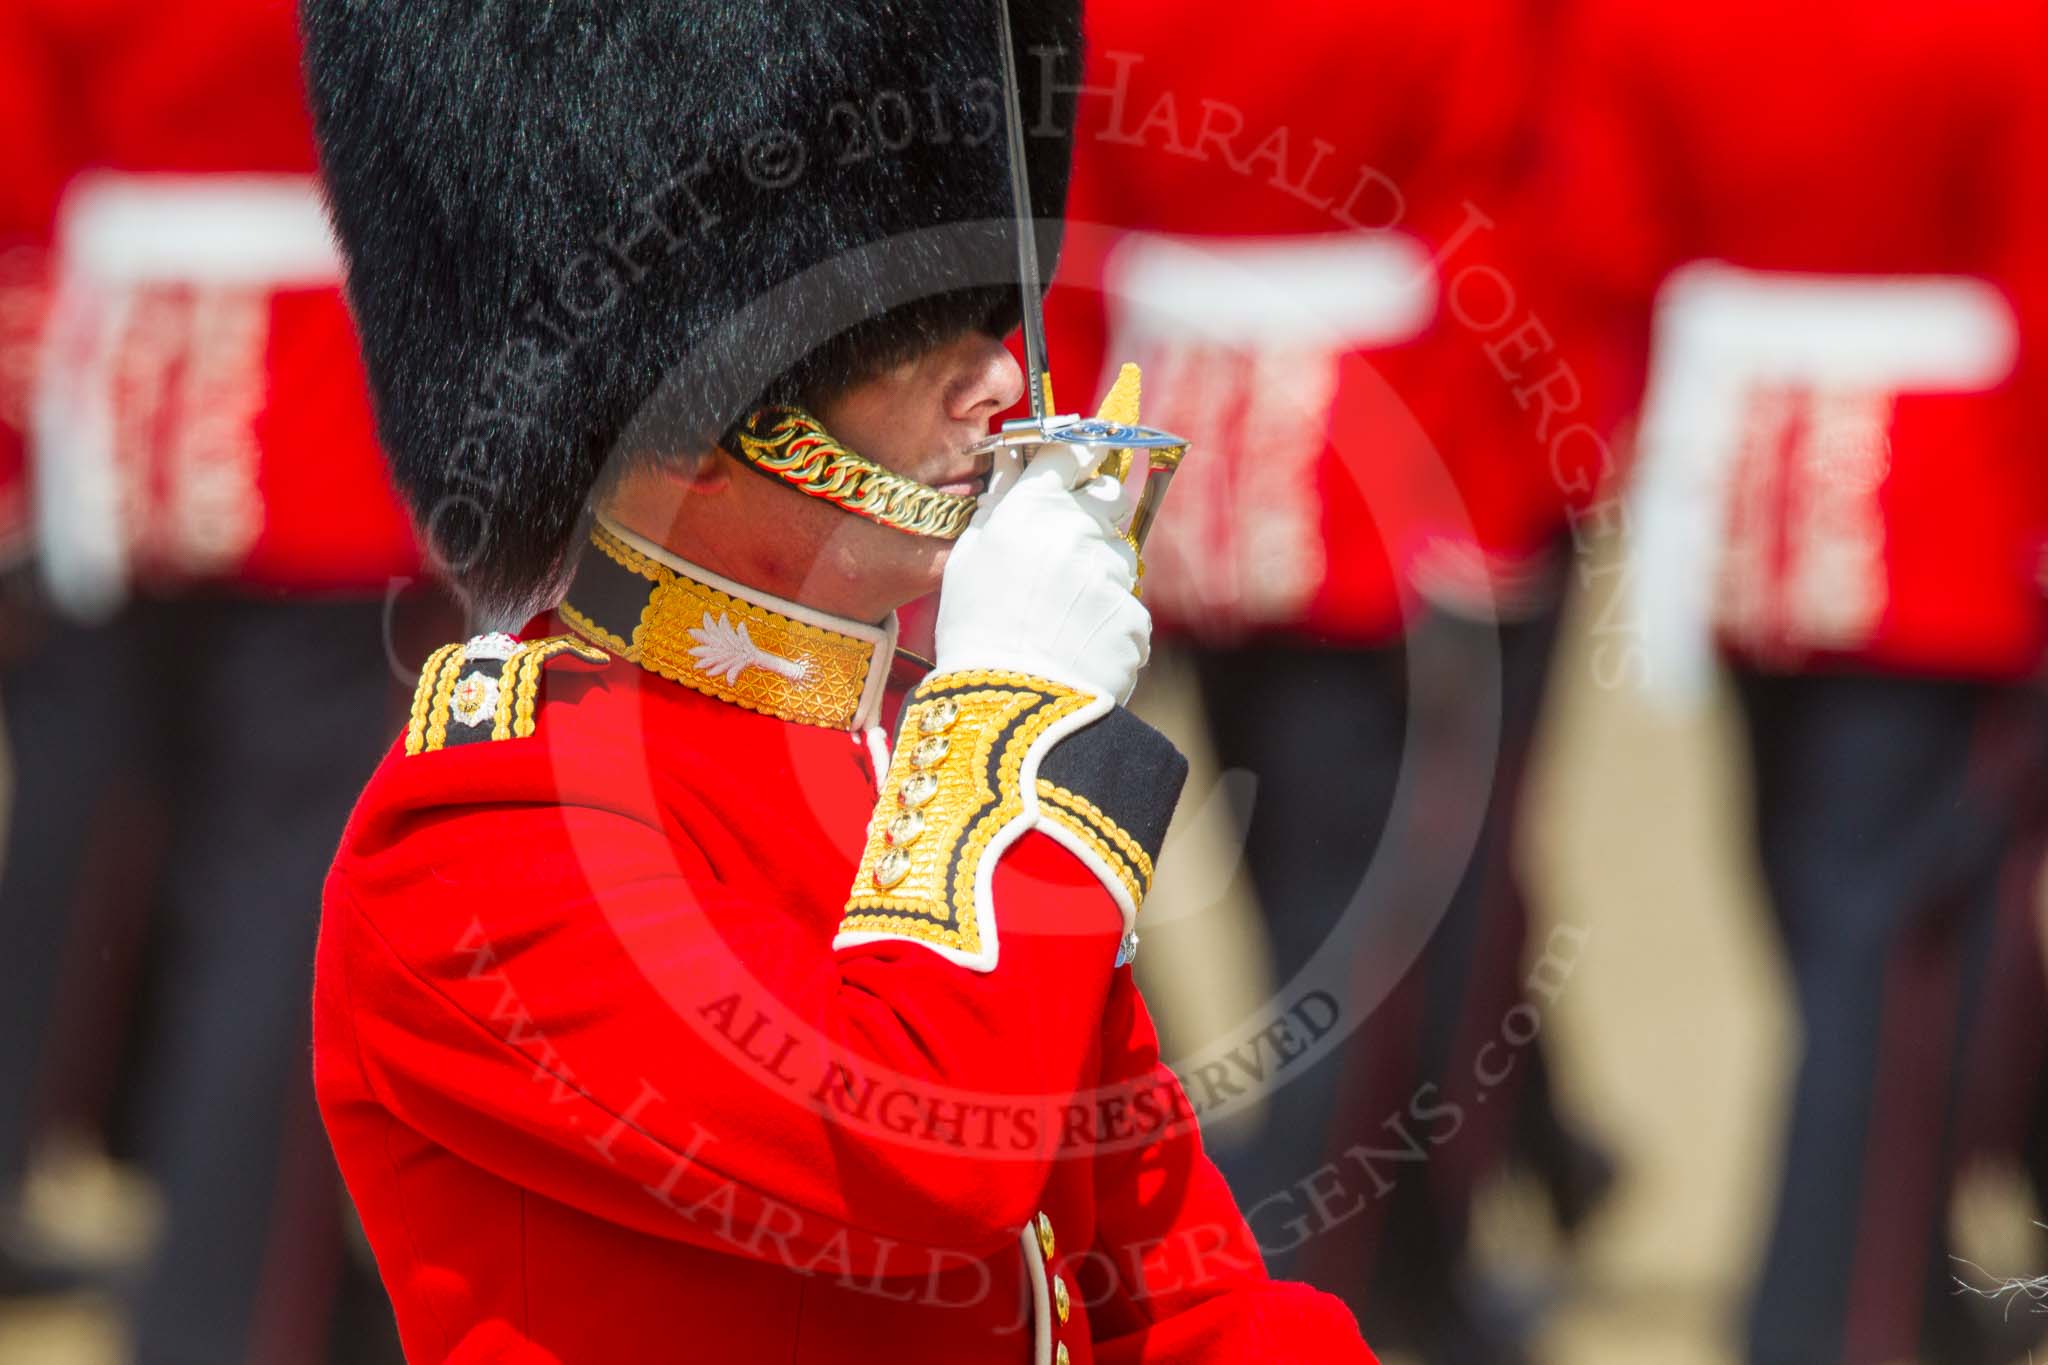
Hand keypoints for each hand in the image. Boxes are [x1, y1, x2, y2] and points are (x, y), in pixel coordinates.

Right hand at [933, 447, 1150, 703]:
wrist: (1010, 703)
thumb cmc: (976, 629)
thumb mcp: (970, 557)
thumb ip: (999, 505)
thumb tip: (1016, 466)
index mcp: (1032, 507)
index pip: (1069, 451)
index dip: (1076, 455)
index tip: (1079, 461)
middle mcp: (1077, 528)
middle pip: (1110, 496)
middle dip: (1096, 513)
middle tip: (1068, 549)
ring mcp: (1111, 572)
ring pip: (1121, 554)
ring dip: (1101, 573)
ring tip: (1064, 614)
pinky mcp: (1135, 614)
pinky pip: (1127, 606)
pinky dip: (1108, 622)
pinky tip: (1077, 644)